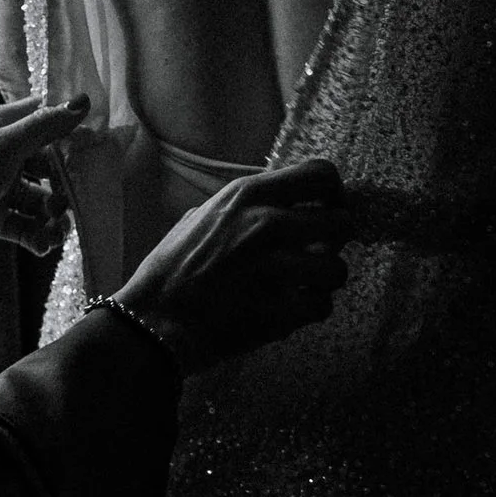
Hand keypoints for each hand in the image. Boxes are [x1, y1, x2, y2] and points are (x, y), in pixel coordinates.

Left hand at [0, 94, 87, 276]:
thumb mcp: (4, 148)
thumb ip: (45, 126)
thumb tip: (83, 101)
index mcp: (4, 128)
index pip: (48, 120)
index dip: (73, 134)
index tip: (97, 153)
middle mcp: (4, 156)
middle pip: (51, 167)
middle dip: (66, 187)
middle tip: (68, 205)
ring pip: (41, 201)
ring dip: (55, 218)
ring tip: (56, 232)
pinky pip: (27, 227)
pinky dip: (39, 236)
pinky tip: (43, 245)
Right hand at [111, 156, 352, 376]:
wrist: (152, 321)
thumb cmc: (171, 270)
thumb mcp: (202, 217)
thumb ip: (245, 208)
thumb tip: (282, 204)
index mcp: (247, 196)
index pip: (321, 175)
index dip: (334, 194)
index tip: (327, 209)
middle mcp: (266, 225)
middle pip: (343, 222)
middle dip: (336, 241)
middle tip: (318, 253)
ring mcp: (275, 269)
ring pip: (338, 269)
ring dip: (324, 280)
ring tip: (304, 286)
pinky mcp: (279, 311)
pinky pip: (322, 306)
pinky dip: (310, 311)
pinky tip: (290, 310)